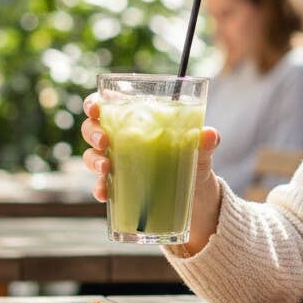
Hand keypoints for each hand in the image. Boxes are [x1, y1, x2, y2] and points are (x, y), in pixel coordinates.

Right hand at [80, 93, 222, 254]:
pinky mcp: (120, 187)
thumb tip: (210, 134)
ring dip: (93, 160)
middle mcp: (122, 139)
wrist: (198, 198)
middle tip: (104, 140)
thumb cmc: (194, 162)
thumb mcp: (201, 151)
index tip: (95, 108)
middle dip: (92, 132)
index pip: (108, 105)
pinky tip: (105, 193)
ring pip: (92, 156)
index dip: (95, 103)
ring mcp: (119, 163)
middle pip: (93, 128)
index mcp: (138, 121)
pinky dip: (100, 188)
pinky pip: (102, 185)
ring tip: (106, 167)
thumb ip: (204, 142)